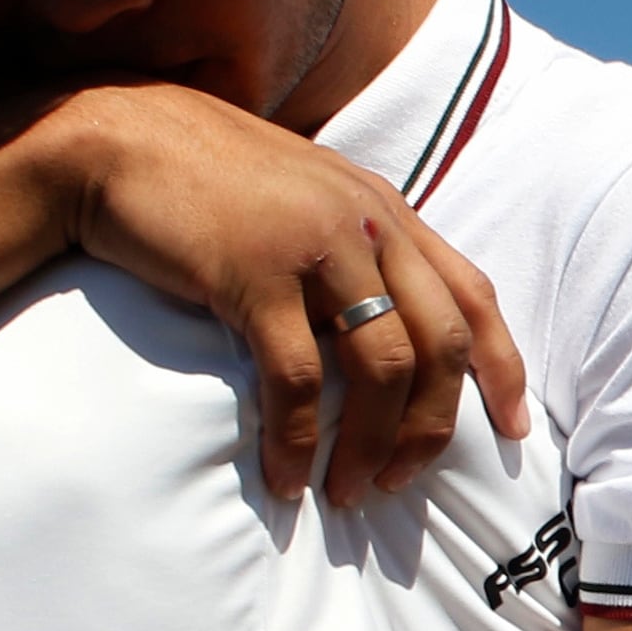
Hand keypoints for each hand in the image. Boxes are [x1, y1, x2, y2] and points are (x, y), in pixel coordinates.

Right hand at [52, 81, 529, 498]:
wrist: (117, 139)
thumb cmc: (206, 180)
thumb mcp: (304, 199)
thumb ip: (353, 248)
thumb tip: (385, 328)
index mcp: (386, 208)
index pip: (471, 293)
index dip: (502, 366)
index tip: (514, 428)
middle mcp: (366, 222)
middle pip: (439, 343)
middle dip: (431, 427)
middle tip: (399, 482)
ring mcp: (314, 245)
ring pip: (381, 368)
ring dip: (371, 444)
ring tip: (347, 491)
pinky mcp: (256, 275)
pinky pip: (298, 380)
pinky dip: (298, 440)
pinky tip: (286, 477)